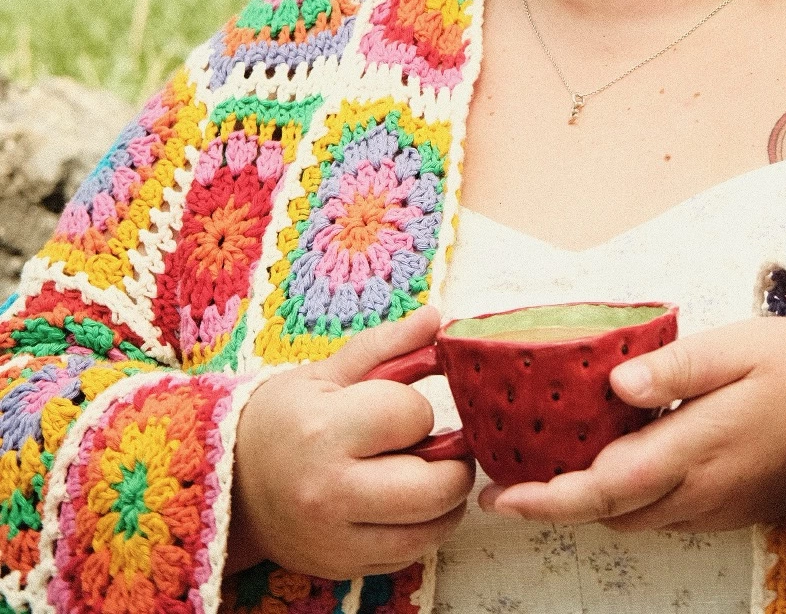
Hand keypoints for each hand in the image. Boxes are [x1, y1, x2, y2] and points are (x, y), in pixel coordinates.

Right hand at [228, 307, 474, 579]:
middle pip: (435, 486)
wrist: (231, 484)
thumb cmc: (282, 419)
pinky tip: (405, 504)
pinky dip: (421, 529)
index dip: (416, 408)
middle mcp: (330, 492)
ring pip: (431, 528)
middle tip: (443, 444)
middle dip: (453, 460)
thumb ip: (387, 344)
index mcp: (325, 431)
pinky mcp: (342, 568)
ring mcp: (336, 539)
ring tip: (426, 471)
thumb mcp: (327, 371)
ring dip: (445, 499)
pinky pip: (410, 555)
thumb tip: (436, 319)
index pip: (413, 416)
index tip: (399, 408)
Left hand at [478, 316, 785, 532]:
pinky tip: (612, 460)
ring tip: (548, 466)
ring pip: (636, 517)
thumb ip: (675, 367)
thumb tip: (612, 384)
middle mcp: (700, 489)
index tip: (501, 496)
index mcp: (697, 448)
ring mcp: (716, 504)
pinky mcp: (728, 505)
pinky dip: (626, 496)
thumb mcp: (738, 348)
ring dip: (590, 502)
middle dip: (556, 504)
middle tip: (508, 476)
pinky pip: (664, 512)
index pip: (606, 486)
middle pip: (611, 512)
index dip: (548, 498)